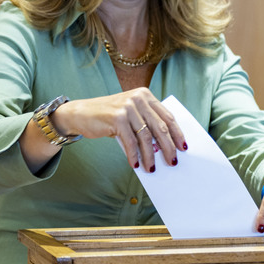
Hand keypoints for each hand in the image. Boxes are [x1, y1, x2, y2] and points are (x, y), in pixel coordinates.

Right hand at [50, 88, 186, 171]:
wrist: (81, 113)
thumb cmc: (108, 117)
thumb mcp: (131, 115)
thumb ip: (146, 124)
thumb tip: (164, 147)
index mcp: (145, 95)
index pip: (168, 116)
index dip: (177, 133)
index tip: (183, 148)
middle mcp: (138, 98)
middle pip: (160, 127)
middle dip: (168, 147)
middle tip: (172, 162)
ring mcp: (127, 107)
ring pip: (146, 137)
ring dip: (150, 156)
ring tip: (152, 168)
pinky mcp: (117, 117)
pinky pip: (130, 142)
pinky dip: (134, 156)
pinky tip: (136, 165)